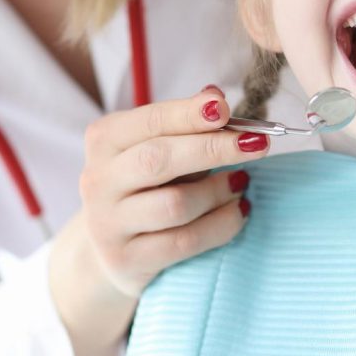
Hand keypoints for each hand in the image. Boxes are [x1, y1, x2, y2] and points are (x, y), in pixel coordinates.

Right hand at [79, 84, 266, 297]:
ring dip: (219, 191)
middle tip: (257, 143)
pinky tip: (239, 210)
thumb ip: (185, 123)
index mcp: (105, 140)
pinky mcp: (127, 261)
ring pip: (175, 204)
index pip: (149, 121)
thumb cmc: (147, 184)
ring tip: (242, 182)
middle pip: (159, 160)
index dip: (188, 114)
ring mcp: (108, 224)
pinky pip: (185, 242)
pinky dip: (221, 224)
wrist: (114, 248)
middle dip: (213, 148)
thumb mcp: (159, 147)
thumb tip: (215, 95)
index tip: (226, 108)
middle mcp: (98, 180)